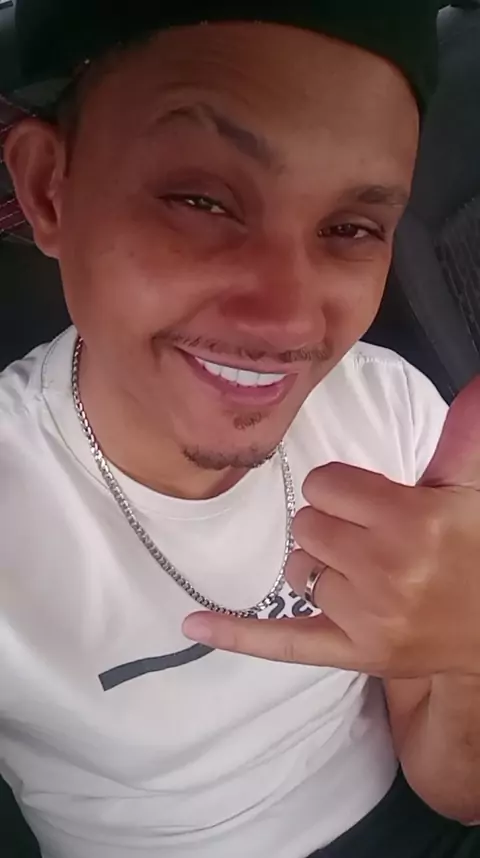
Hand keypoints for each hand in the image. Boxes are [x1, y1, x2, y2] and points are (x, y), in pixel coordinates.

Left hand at [183, 378, 479, 677]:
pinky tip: (194, 624)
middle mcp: (386, 571)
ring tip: (364, 571)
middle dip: (333, 524)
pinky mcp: (358, 655)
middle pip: (306, 525)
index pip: (325, 485)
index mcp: (411, 521)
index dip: (343, 489)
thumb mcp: (471, 490)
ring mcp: (369, 619)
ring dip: (319, 564)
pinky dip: (239, 635)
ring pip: (297, 570)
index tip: (369, 499)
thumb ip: (461, 435)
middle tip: (373, 536)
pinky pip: (285, 642)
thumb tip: (474, 380)